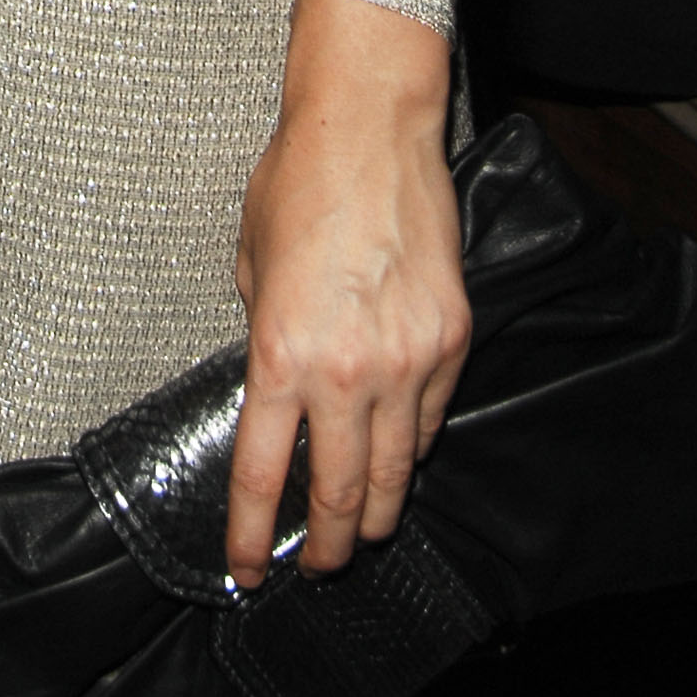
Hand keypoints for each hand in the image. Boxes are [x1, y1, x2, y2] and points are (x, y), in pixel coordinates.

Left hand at [225, 0, 466, 586]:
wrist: (370, 128)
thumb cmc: (299, 180)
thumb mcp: (251, 262)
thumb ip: (263, 332)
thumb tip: (276, 384)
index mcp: (280, 352)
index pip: (263, 475)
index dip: (252, 535)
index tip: (246, 569)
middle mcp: (347, 370)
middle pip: (338, 494)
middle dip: (325, 545)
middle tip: (316, 565)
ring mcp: (408, 361)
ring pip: (395, 472)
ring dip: (374, 512)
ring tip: (359, 531)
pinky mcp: (450, 341)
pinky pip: (432, 420)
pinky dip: (412, 447)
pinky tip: (397, 454)